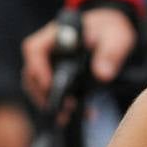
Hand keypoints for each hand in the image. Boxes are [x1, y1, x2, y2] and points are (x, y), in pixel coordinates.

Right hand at [21, 7, 136, 104]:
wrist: (111, 32)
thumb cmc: (110, 30)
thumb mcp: (115, 38)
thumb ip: (110, 54)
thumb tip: (103, 75)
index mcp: (56, 34)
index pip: (35, 49)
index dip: (38, 69)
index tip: (50, 87)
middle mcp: (48, 49)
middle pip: (32, 73)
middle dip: (44, 94)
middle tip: (66, 109)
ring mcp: (50, 64)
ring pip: (39, 87)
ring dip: (52, 103)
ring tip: (70, 116)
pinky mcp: (58, 77)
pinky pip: (53, 93)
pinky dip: (64, 106)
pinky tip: (83, 114)